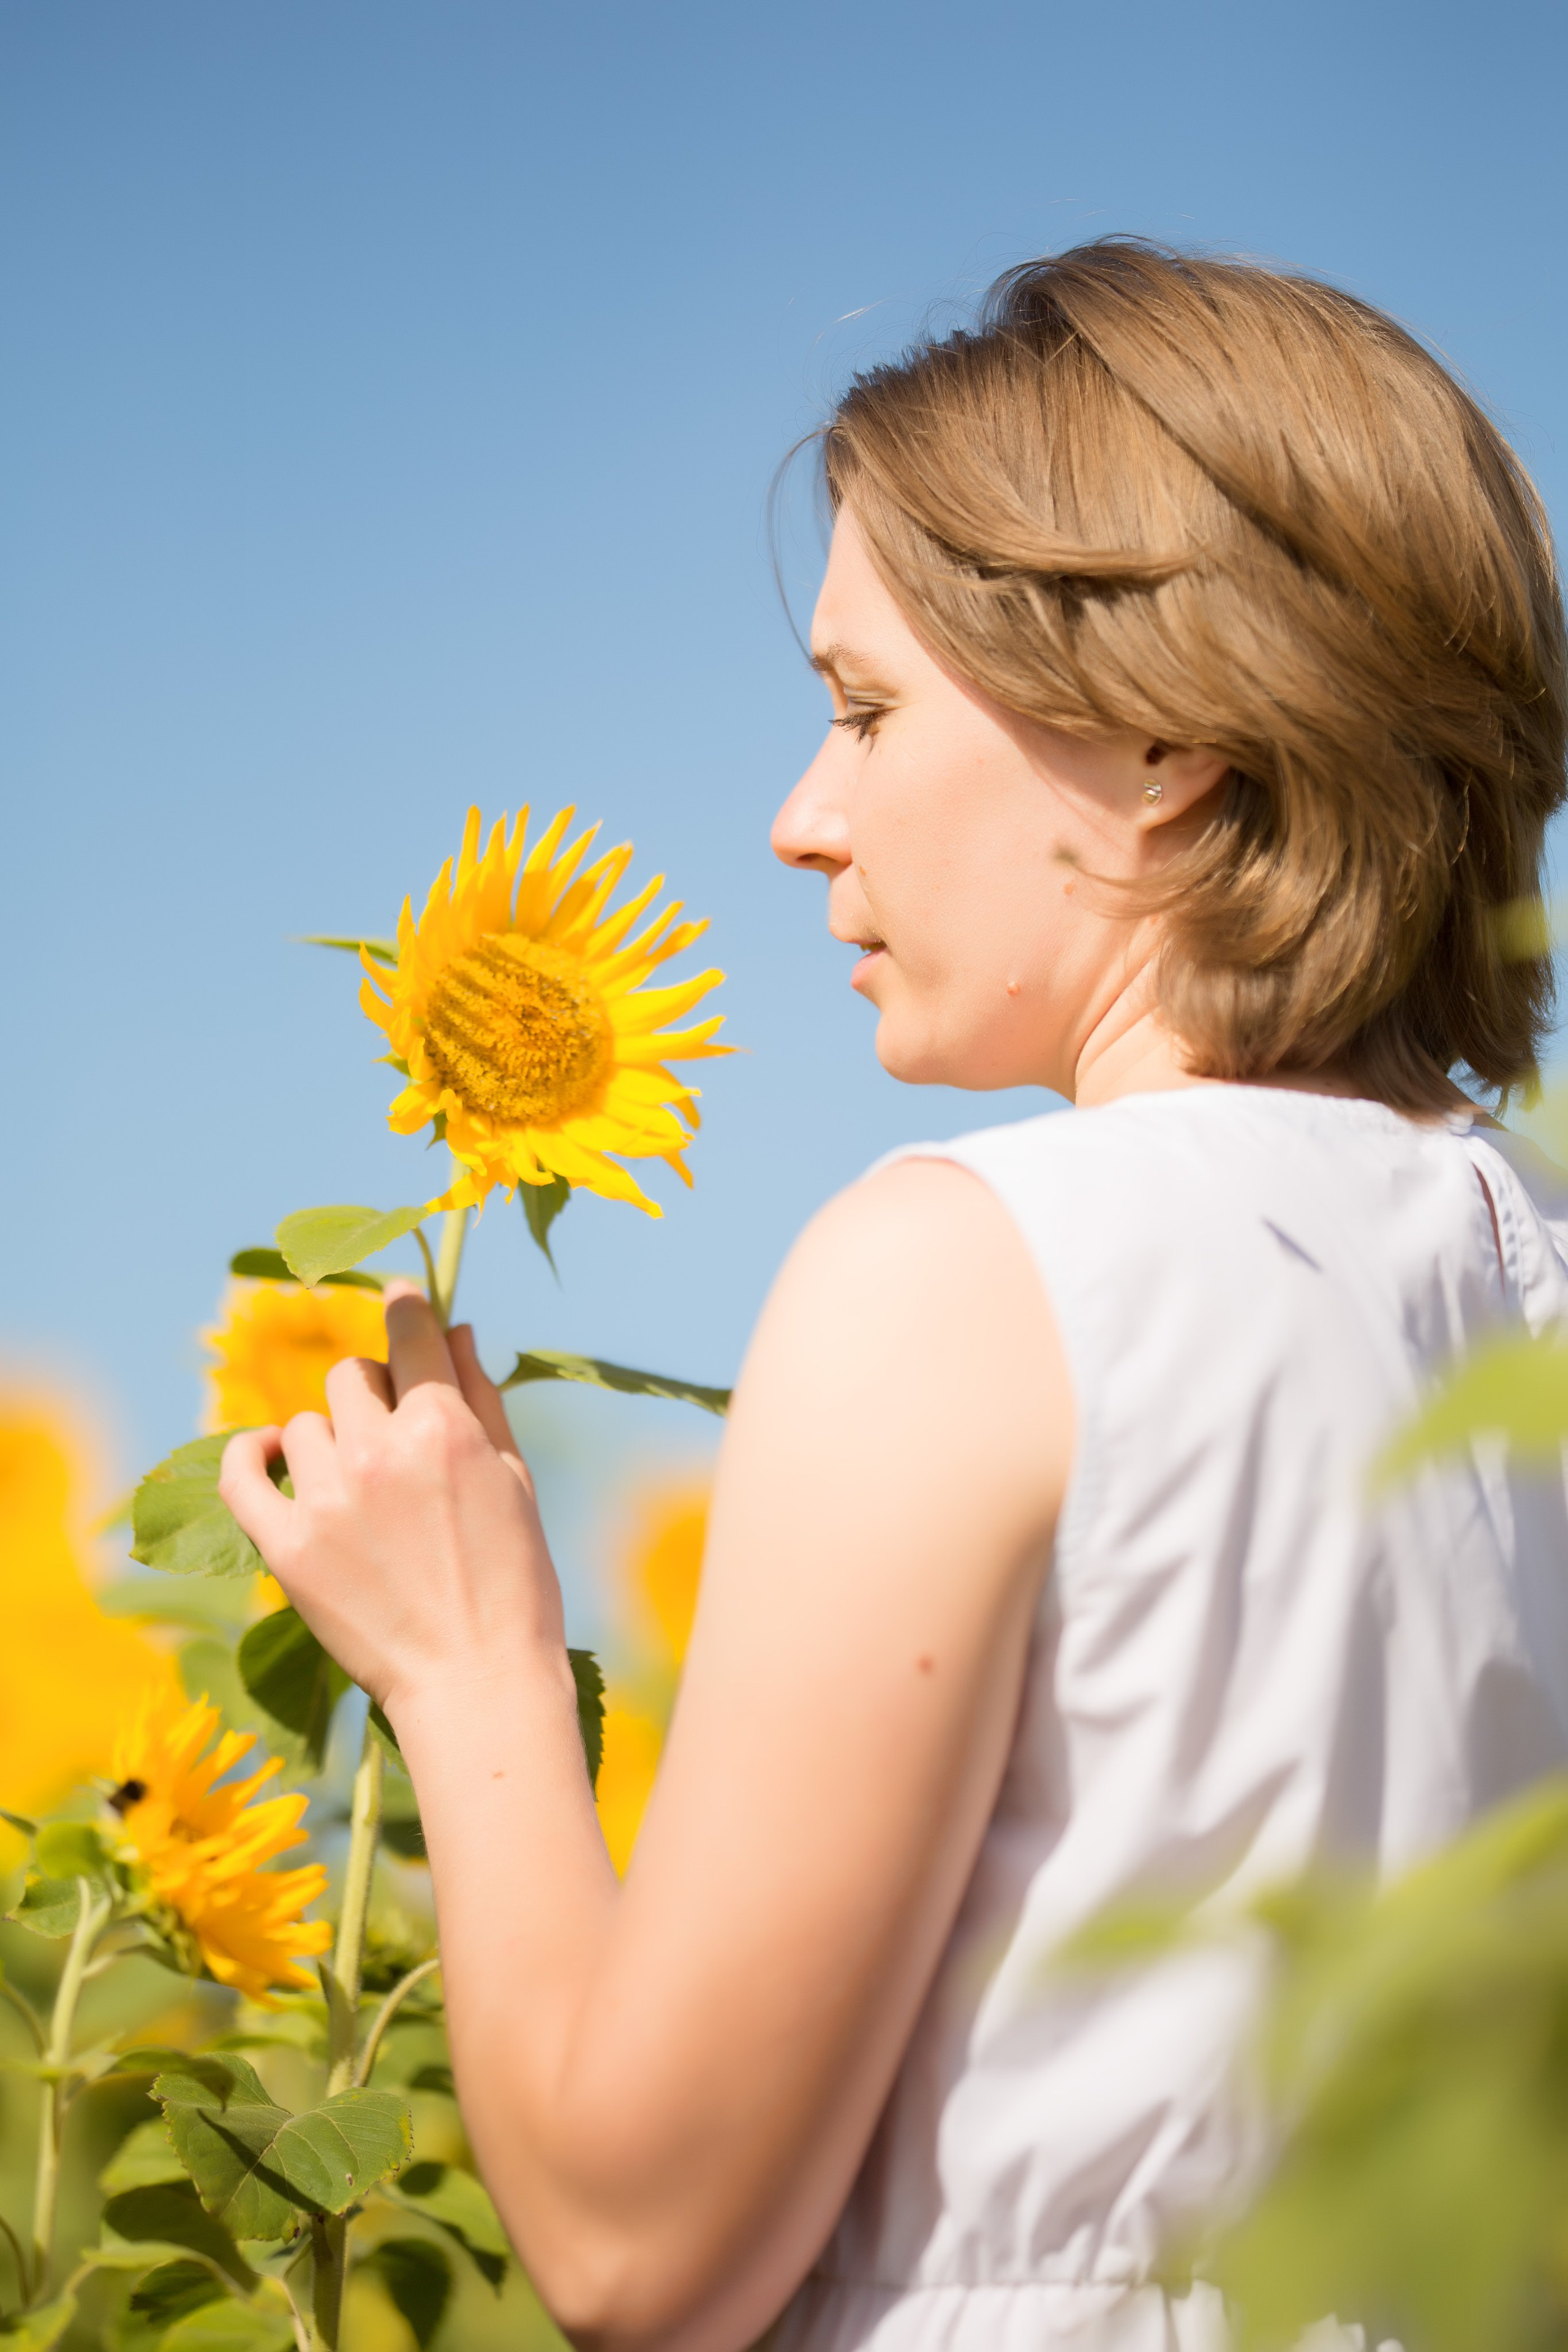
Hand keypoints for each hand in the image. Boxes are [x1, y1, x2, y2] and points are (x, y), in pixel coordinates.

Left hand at [218, 1282, 564, 1715]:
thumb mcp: (514, 1479)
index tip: (400, 1298)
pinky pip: (241, 1472)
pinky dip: (251, 1455)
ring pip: (306, 1425)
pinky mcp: (286, 1548)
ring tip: (360, 1489)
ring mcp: (327, 1499)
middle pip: (351, 1375)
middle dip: (374, 1392)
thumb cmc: (513, 1584)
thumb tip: (455, 1330)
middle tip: (394, 1436)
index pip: (411, 1333)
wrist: (476, 1685)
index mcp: (444, 1427)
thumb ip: (481, 1397)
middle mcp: (380, 1451)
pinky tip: (271, 1455)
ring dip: (330, 1441)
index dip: (406, 1307)